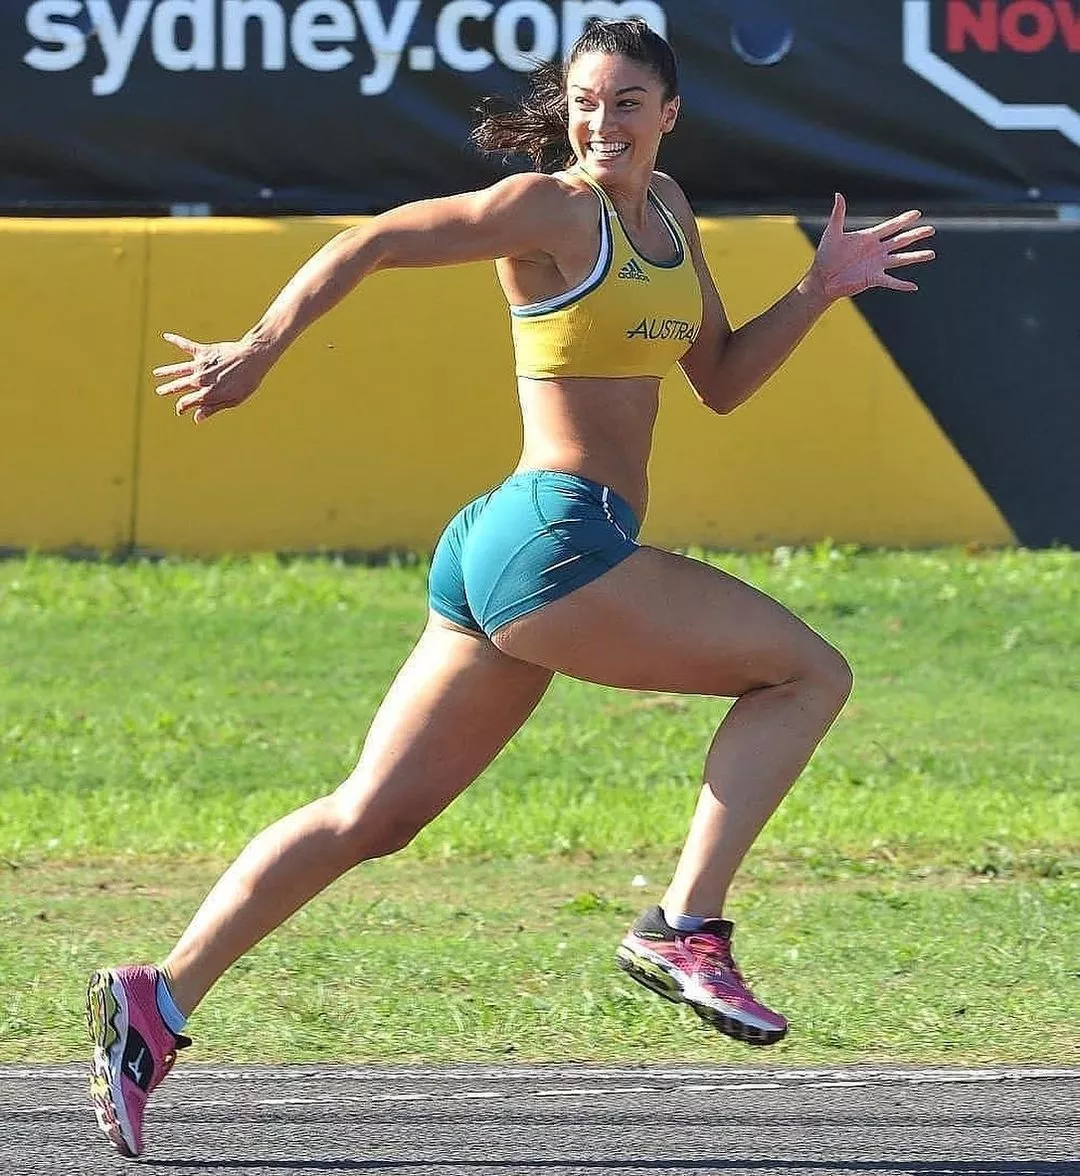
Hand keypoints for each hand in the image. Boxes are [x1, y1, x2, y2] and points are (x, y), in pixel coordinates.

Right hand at [153, 333, 272, 422]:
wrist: (252, 358)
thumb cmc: (246, 382)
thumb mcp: (232, 401)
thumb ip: (212, 408)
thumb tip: (196, 419)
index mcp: (207, 394)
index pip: (186, 403)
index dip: (182, 407)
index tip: (180, 410)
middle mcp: (200, 380)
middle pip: (178, 386)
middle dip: (168, 389)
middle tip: (159, 391)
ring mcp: (200, 365)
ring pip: (178, 369)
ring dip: (166, 371)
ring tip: (156, 373)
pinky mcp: (204, 351)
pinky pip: (186, 345)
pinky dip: (175, 340)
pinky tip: (166, 336)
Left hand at [807, 193, 935, 302]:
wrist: (822, 278)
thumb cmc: (826, 255)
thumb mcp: (833, 232)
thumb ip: (838, 214)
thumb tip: (838, 194)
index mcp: (869, 237)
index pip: (890, 226)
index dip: (904, 219)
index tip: (917, 213)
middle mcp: (876, 250)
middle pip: (900, 240)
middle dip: (916, 235)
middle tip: (931, 229)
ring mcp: (876, 264)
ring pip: (901, 259)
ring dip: (916, 256)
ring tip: (931, 254)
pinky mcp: (873, 278)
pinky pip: (890, 281)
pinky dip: (901, 285)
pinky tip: (913, 287)